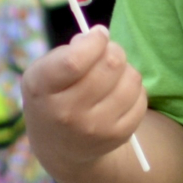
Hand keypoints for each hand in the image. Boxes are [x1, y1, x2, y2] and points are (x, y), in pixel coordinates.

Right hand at [22, 25, 147, 170]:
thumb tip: (101, 36)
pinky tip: (118, 94)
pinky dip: (134, 89)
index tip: (98, 36)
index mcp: (42, 89)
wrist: (60, 147)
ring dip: (126, 70)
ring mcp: (94, 128)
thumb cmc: (53, 96)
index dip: (94, 41)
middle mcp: (67, 113)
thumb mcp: (44, 71)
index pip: (75, 60)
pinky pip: (141, 97)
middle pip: (111, 63)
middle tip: (106, 54)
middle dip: (113, 50)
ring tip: (112, 75)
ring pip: (131, 78)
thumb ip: (68, 50)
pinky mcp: (118, 136)